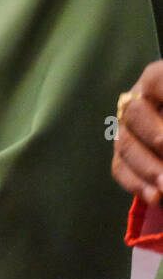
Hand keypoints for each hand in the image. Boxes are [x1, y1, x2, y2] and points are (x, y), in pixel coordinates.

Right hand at [112, 60, 162, 204]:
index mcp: (161, 79)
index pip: (157, 80)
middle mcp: (140, 99)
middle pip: (133, 113)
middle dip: (156, 138)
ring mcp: (129, 128)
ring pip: (124, 144)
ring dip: (147, 168)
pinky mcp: (127, 155)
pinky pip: (120, 167)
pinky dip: (136, 183)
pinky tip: (156, 198)